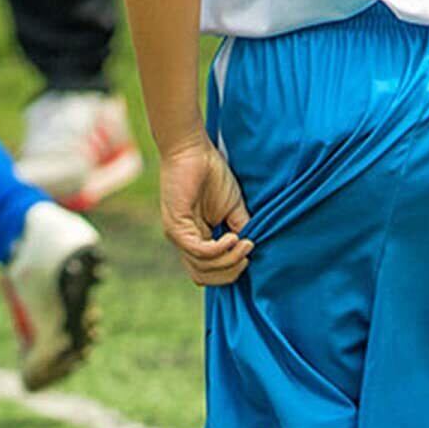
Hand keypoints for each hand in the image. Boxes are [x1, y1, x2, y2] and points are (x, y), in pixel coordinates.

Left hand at [158, 133, 252, 284]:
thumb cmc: (211, 174)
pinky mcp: (176, 227)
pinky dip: (219, 248)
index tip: (249, 254)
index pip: (207, 273)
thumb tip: (252, 248)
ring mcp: (178, 236)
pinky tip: (233, 237)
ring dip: (228, 260)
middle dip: (230, 270)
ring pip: (201, 268)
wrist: (192, 150)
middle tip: (248, 252)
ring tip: (243, 243)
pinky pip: (198, 250)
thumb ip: (240, 228)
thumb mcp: (233, 208)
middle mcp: (184, 243)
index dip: (230, 271)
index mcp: (196, 240)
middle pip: (203, 277)